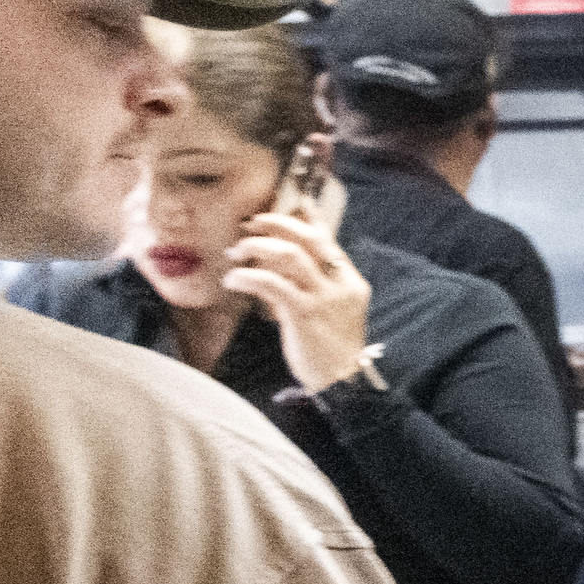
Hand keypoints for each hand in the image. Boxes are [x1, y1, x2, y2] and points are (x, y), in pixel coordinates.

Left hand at [223, 207, 376, 391]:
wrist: (343, 383)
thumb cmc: (330, 349)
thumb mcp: (327, 312)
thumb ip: (306, 287)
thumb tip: (272, 269)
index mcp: (350, 282)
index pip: (329, 241)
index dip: (310, 218)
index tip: (294, 201)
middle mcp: (340, 285)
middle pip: (309, 239)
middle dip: (277, 224)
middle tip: (252, 223)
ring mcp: (324, 298)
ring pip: (289, 256)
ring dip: (257, 248)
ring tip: (237, 252)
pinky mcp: (304, 313)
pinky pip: (271, 284)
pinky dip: (248, 277)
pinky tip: (234, 280)